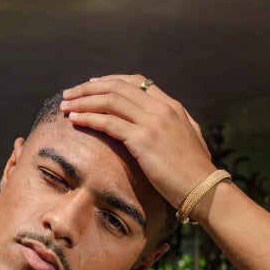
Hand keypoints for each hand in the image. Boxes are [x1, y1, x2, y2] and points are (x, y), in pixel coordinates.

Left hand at [60, 74, 216, 210]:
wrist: (204, 188)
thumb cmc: (195, 173)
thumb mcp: (188, 140)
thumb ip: (174, 127)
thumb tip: (162, 129)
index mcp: (172, 106)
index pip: (137, 81)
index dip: (111, 81)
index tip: (92, 84)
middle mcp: (162, 108)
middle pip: (118, 87)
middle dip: (90, 88)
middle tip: (70, 93)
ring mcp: (153, 122)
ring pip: (110, 100)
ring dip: (84, 101)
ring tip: (66, 105)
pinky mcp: (143, 140)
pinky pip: (109, 123)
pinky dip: (89, 118)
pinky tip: (75, 120)